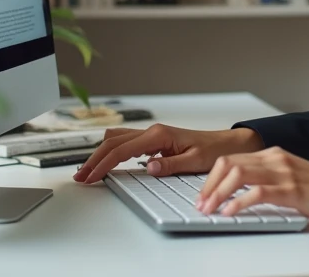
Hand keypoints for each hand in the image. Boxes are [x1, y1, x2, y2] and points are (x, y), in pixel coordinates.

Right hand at [73, 124, 262, 184]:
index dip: (103, 164)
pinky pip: (126, 143)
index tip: (90, 176)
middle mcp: (153, 132)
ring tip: (88, 171)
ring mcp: (152, 135)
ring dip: (100, 154)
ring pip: (117, 139)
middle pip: (113, 141)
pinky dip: (112, 152)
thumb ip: (171, 164)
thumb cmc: (214, 150)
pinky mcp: (154, 141)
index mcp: (159, 136)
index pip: (122, 149)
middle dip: (94, 159)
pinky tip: (106, 164)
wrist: (227, 144)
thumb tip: (148, 168)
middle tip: (81, 176)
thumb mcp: (195, 161)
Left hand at [196, 147, 308, 224]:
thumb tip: (239, 194)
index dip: (211, 178)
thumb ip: (268, 180)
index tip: (203, 196)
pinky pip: (257, 193)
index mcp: (274, 154)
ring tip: (209, 211)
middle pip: (228, 164)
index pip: (231, 159)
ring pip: (238, 175)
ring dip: (217, 194)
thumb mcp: (292, 178)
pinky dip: (238, 203)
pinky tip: (230, 214)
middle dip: (208, 186)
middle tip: (200, 206)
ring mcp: (284, 172)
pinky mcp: (292, 190)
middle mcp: (276, 159)